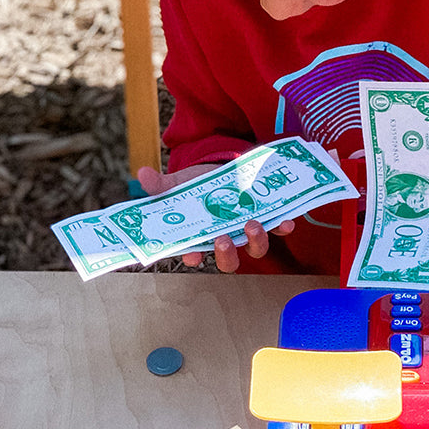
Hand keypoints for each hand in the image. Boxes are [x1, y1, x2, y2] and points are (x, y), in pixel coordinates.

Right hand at [137, 165, 293, 272]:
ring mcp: (247, 231)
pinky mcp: (267, 218)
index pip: (195, 255)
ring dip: (255, 241)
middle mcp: (226, 239)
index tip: (193, 255)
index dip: (194, 257)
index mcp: (201, 237)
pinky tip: (286, 221)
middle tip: (222, 240)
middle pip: (229, 262)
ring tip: (251, 224)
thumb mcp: (179, 182)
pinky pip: (278, 228)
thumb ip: (162, 184)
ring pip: (254, 249)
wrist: (225, 166)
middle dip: (226, 255)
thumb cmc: (198, 183)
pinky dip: (283, 227)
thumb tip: (142, 175)